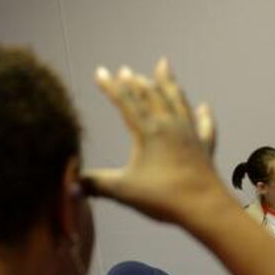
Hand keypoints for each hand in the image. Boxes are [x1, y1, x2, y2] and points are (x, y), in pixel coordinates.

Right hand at [82, 59, 231, 226]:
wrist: (203, 208)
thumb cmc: (162, 198)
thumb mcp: (122, 190)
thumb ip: (95, 184)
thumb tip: (69, 183)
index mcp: (148, 132)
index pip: (126, 102)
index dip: (111, 86)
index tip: (100, 71)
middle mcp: (170, 126)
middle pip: (152, 95)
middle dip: (136, 82)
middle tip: (126, 70)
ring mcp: (190, 135)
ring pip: (177, 101)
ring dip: (168, 83)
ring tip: (163, 66)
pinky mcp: (205, 148)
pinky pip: (205, 125)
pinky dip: (203, 115)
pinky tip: (204, 107)